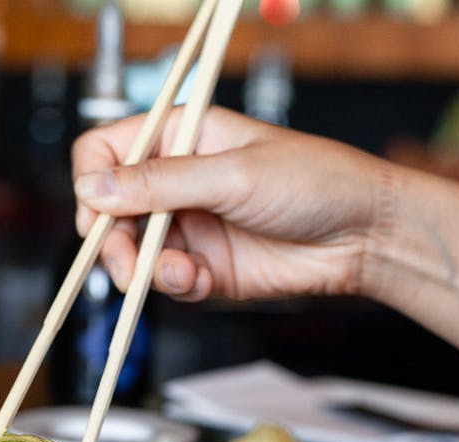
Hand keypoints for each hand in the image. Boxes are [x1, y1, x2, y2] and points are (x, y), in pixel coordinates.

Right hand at [72, 106, 387, 301]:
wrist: (364, 236)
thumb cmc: (316, 184)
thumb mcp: (233, 175)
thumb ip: (161, 183)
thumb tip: (95, 187)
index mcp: (180, 137)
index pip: (106, 150)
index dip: (93, 181)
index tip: (99, 211)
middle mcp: (177, 182)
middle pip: (110, 210)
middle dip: (112, 240)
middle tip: (125, 261)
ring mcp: (189, 226)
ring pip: (132, 252)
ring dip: (143, 269)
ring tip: (178, 274)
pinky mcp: (204, 267)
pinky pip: (165, 282)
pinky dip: (174, 286)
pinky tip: (200, 281)